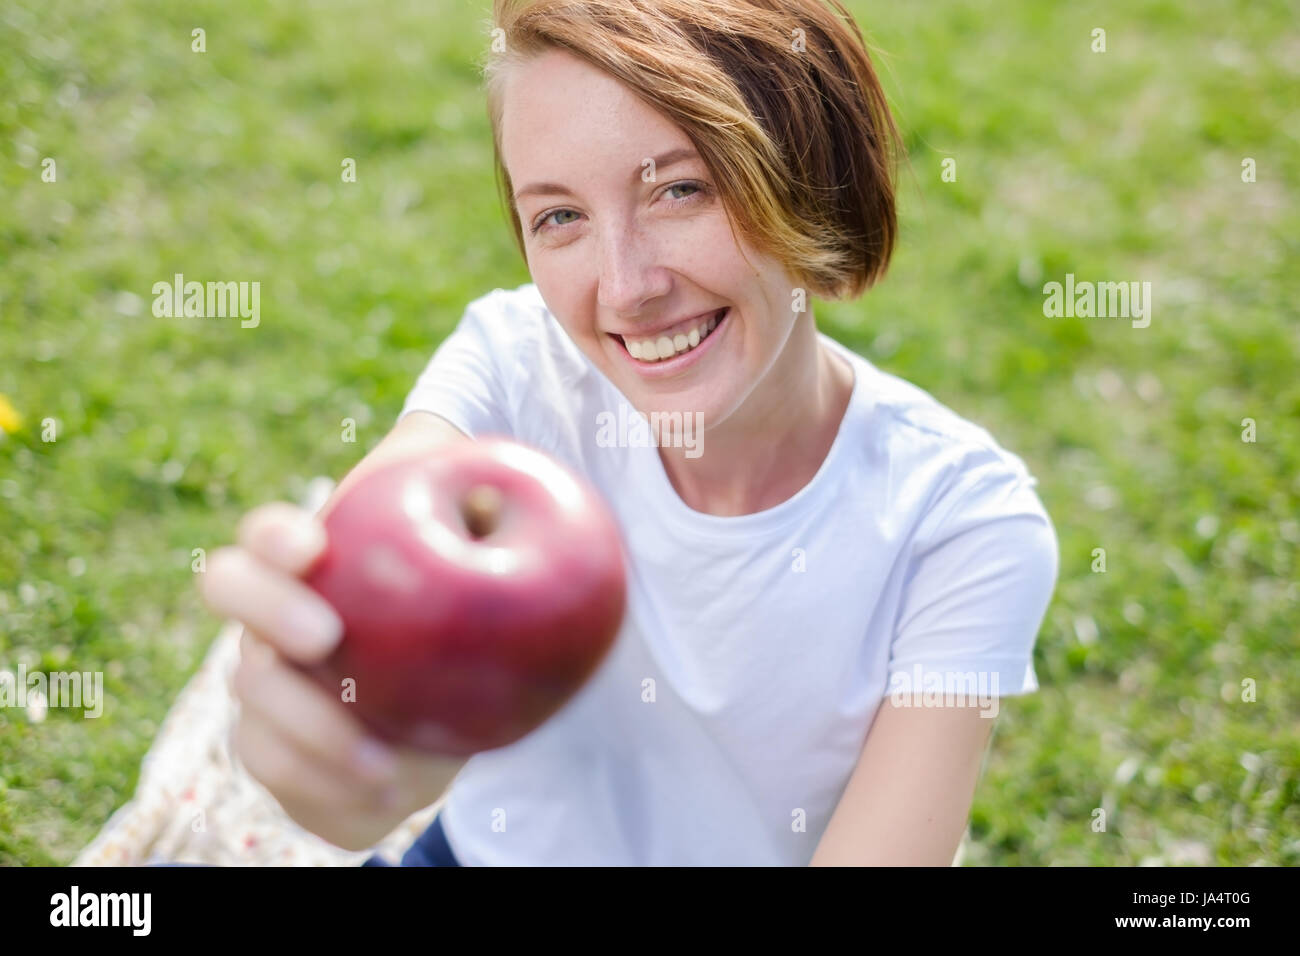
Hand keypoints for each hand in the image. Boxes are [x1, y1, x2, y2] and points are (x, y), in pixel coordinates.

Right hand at [199, 502, 463, 851]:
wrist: (463, 707)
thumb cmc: (469, 611)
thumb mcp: (490, 557)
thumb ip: (483, 511)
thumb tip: (490, 483)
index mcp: (314, 564)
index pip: (269, 532)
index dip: (274, 535)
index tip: (310, 549)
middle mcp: (272, 622)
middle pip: (228, 593)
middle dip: (269, 611)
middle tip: (327, 639)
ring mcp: (268, 690)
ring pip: (254, 705)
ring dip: (310, 730)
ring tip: (383, 761)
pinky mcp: (284, 754)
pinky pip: (284, 776)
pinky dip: (328, 788)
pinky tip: (385, 792)